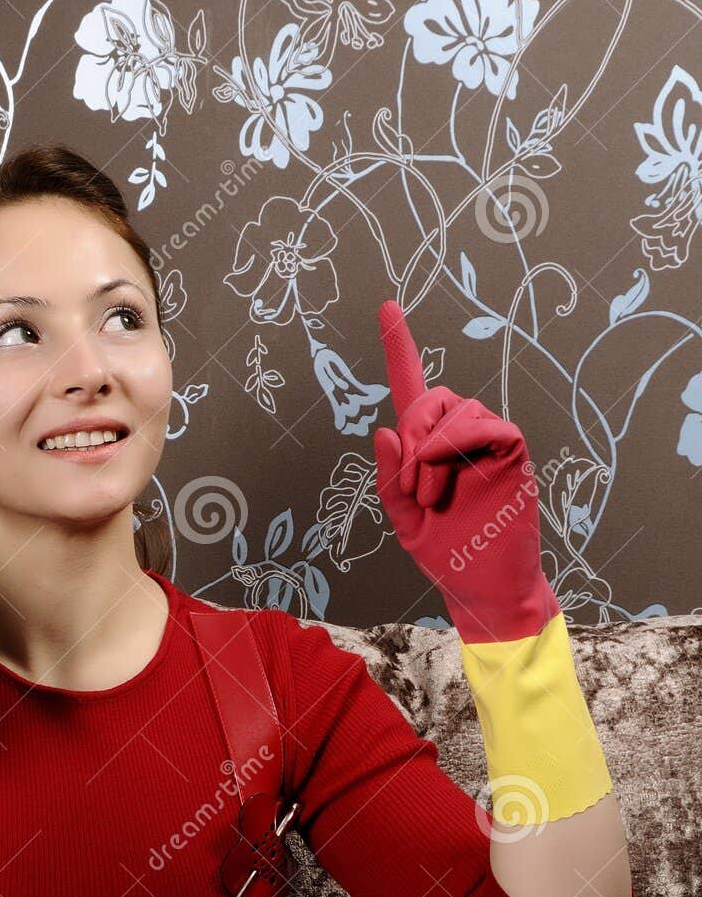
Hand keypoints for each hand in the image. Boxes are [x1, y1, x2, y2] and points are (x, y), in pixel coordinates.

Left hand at [374, 299, 560, 643]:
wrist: (485, 589)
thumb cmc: (447, 555)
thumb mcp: (405, 521)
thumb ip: (390, 479)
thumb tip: (383, 429)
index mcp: (428, 450)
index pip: (411, 389)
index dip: (399, 348)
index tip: (385, 307)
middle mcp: (458, 438)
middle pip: (431, 396)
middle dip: (412, 435)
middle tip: (413, 485)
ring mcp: (488, 444)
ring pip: (457, 409)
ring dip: (431, 448)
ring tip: (431, 494)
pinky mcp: (513, 455)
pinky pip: (490, 426)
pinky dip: (459, 445)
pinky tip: (449, 479)